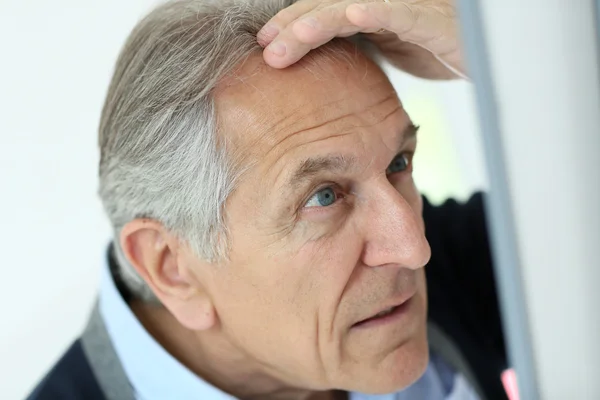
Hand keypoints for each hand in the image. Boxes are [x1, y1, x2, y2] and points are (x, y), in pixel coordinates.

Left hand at [257, 0, 465, 79]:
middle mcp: (381, 5)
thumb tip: (333, 79)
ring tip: (288, 39)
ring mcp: (403, 7)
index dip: (294, 27)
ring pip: (350, 6)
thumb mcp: (392, 55)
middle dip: (293, 26)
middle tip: (266, 49)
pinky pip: (397, 11)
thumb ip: (362, 57)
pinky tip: (352, 16)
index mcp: (370, 13)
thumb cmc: (442, 50)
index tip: (267, 46)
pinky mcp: (428, 18)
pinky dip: (374, 12)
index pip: (322, 16)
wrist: (489, 53)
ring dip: (317, 21)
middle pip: (327, 7)